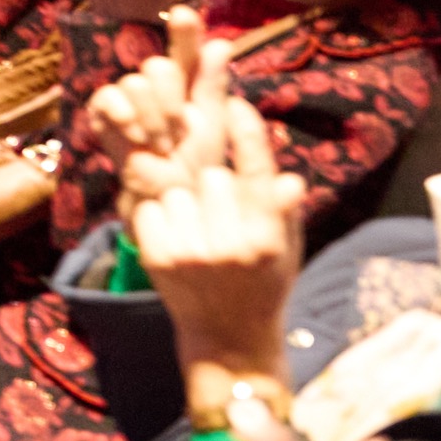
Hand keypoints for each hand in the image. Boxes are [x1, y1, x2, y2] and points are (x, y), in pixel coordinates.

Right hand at [88, 5, 240, 204]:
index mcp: (187, 85)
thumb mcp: (213, 123)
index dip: (184, 32)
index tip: (184, 15)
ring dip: (151, 118)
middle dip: (170, 101)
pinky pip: (108, 95)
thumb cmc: (197, 163)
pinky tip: (135, 135)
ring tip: (159, 144)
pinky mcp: (103, 112)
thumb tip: (221, 42)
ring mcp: (128, 96)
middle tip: (177, 132)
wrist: (170, 195)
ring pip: (136, 82)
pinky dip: (124, 115)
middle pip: (158, 66)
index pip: (184, 50)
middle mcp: (156, 85)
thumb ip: (213, 83)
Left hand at [130, 107, 305, 390]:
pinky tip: (176, 242)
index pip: (259, 176)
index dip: (248, 136)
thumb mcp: (287, 248)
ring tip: (199, 235)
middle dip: (215, 188)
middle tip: (221, 220)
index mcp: (270, 239)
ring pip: (178, 190)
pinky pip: (152, 209)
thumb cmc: (263, 283)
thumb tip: (287, 181)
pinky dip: (159, 218)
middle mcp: (233, 247)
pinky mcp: (159, 259)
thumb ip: (282, 212)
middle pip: (213, 177)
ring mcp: (193, 254)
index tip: (237, 103)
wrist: (229, 337)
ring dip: (184, 203)